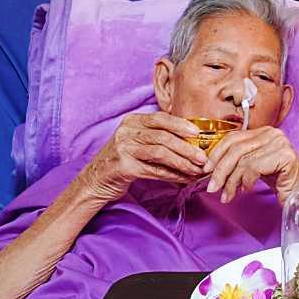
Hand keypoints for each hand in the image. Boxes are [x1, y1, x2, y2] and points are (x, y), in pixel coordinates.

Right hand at [79, 113, 206, 201]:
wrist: (95, 180)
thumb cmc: (122, 160)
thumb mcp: (136, 142)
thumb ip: (157, 137)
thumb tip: (191, 142)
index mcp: (132, 121)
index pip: (160, 118)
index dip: (181, 125)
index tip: (198, 133)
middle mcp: (126, 132)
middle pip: (163, 136)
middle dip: (186, 147)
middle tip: (203, 157)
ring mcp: (123, 149)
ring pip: (160, 153)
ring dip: (182, 162)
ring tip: (197, 169)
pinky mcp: (123, 167)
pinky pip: (154, 170)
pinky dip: (172, 175)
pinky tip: (184, 179)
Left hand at [204, 126, 298, 203]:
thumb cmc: (279, 182)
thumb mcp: (255, 166)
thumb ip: (238, 161)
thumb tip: (210, 167)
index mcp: (264, 132)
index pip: (232, 138)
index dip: (216, 154)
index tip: (205, 170)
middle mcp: (272, 133)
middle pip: (235, 149)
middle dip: (220, 170)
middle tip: (211, 187)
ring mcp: (280, 143)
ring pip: (243, 160)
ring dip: (231, 181)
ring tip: (227, 196)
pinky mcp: (285, 157)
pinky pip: (254, 168)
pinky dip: (245, 181)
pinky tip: (246, 190)